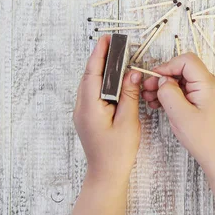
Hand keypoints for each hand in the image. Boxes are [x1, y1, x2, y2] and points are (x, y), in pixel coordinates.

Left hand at [73, 35, 141, 183]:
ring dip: (102, 70)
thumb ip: (129, 95)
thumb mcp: (128, 121)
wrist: (106, 174)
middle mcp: (82, 107)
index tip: (107, 39)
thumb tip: (132, 74)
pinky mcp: (87, 117)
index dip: (100, 54)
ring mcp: (83, 112)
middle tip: (115, 44)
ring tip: (116, 58)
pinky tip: (114, 81)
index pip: (93, 73)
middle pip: (90, 76)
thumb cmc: (117, 152)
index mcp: (90, 107)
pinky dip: (103, 83)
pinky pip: (93, 93)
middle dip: (101, 58)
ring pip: (91, 84)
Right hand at [141, 53, 214, 167]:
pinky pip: (187, 89)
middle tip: (148, 89)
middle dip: (164, 77)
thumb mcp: (179, 114)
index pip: (187, 61)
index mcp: (209, 84)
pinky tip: (160, 103)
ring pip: (183, 79)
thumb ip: (169, 93)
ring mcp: (209, 91)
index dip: (168, 66)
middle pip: (184, 69)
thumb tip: (163, 80)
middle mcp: (211, 84)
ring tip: (151, 98)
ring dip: (166, 86)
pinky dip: (173, 94)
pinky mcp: (205, 99)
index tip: (154, 78)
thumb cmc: (202, 138)